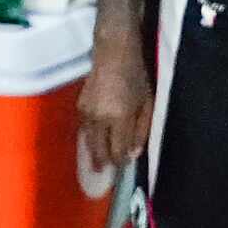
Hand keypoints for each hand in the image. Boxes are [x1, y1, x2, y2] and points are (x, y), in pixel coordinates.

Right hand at [78, 40, 152, 171]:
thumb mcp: (148, 103)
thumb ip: (141, 130)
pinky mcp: (79, 107)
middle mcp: (99, 119)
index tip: (124, 167)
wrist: (113, 54)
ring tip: (97, 165)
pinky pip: (85, 130)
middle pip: (99, 150)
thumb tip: (133, 153)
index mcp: (119, 118)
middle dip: (103, 163)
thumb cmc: (136, 76)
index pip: (117, 150)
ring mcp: (86, 113)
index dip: (120, 162)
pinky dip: (89, 139)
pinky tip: (94, 143)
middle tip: (105, 173)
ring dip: (94, 153)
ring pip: (89, 142)